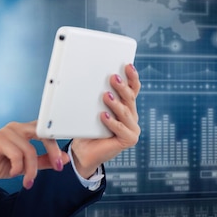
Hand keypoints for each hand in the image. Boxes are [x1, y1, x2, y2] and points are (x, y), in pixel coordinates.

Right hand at [0, 121, 69, 189]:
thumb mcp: (26, 165)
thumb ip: (43, 160)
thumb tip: (65, 159)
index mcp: (23, 130)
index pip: (45, 131)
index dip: (56, 144)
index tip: (61, 162)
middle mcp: (16, 127)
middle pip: (42, 133)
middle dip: (52, 151)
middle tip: (57, 167)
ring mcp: (6, 132)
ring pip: (30, 150)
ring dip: (31, 170)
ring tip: (27, 181)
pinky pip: (17, 155)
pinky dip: (18, 168)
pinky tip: (13, 172)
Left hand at [71, 63, 140, 178]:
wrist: (84, 151)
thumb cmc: (87, 128)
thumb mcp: (92, 109)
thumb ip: (96, 98)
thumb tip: (90, 79)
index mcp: (125, 106)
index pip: (132, 89)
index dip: (132, 77)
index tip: (127, 65)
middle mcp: (131, 115)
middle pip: (129, 98)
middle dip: (122, 87)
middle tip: (113, 77)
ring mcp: (132, 128)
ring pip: (125, 112)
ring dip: (115, 103)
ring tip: (106, 95)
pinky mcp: (129, 140)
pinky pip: (121, 129)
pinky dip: (112, 122)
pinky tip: (103, 116)